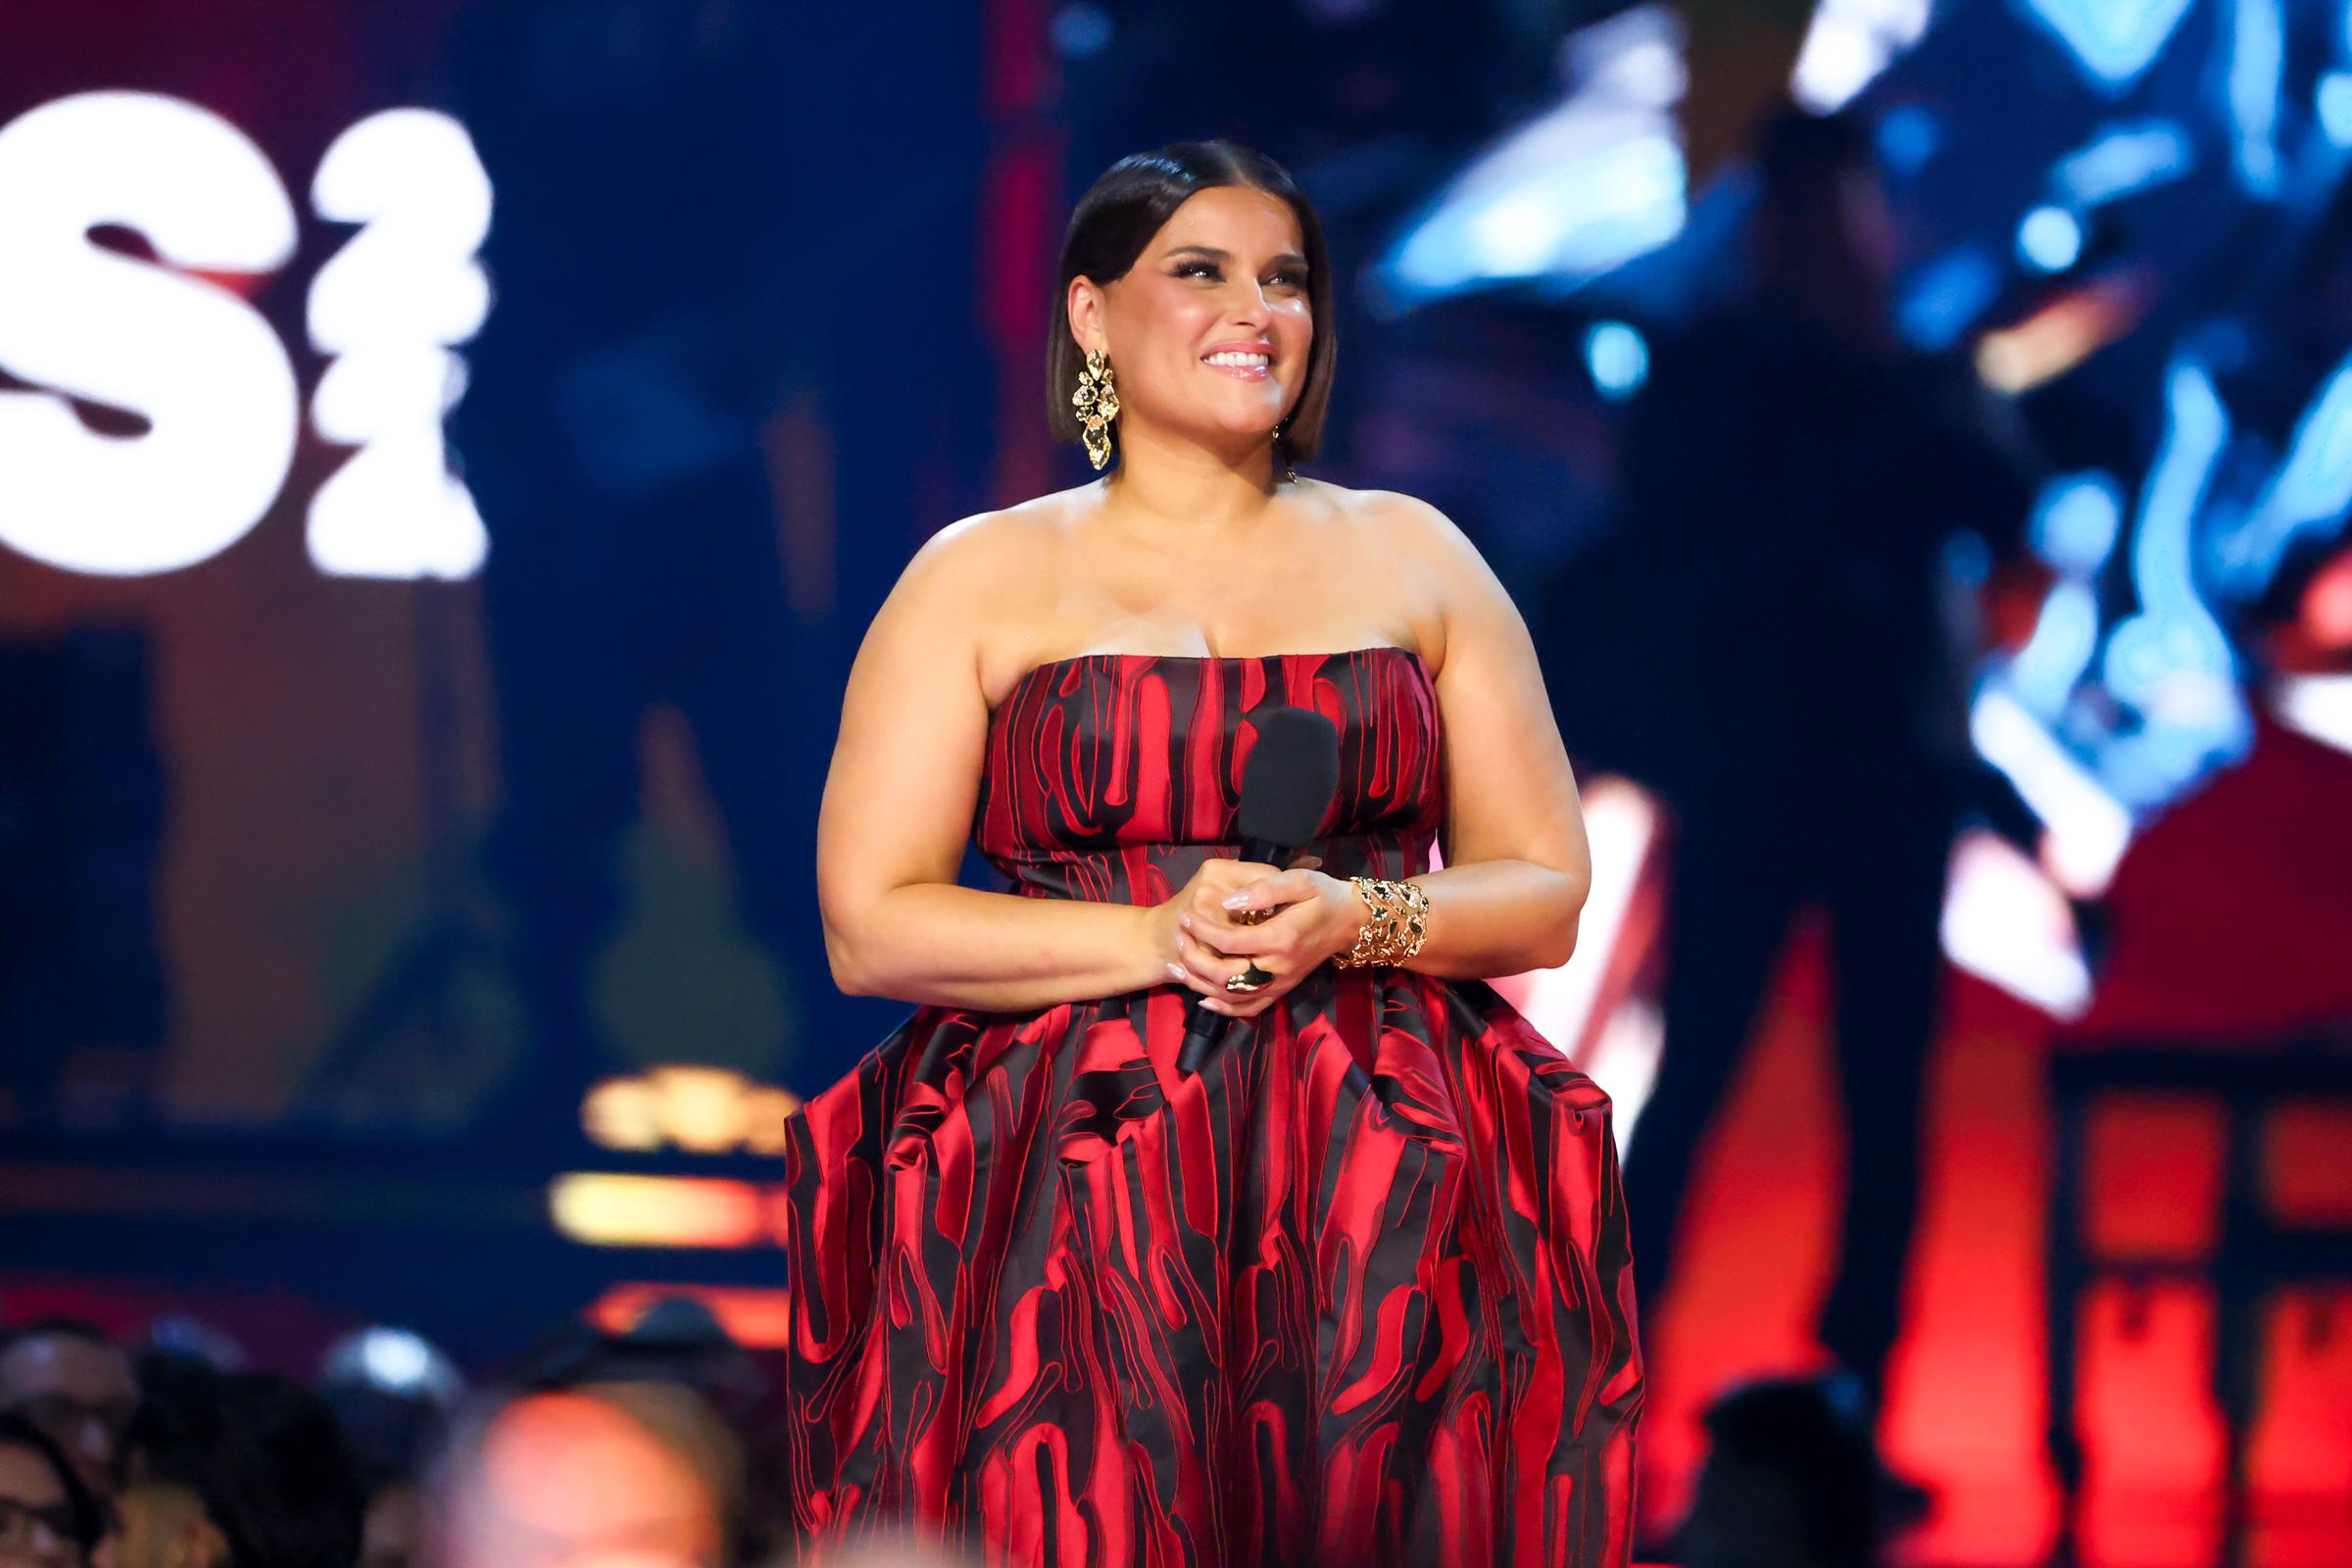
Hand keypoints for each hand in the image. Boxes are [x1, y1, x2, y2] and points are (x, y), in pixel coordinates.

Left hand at [1143, 852, 1364, 1019]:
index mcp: (1280, 938)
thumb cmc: (1324, 896)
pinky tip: (1204, 999)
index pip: (1229, 941)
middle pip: (1225, 975)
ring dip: (1200, 984)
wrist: (1351, 920)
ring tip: (1177, 965)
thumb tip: (1228, 902)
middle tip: (1177, 938)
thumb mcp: (1300, 880)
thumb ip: (1263, 889)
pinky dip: (1225, 1008)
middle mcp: (1279, 967)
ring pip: (1232, 996)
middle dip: (1194, 958)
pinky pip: (1250, 1008)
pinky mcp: (1283, 990)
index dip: (1201, 929)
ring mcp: (1281, 983)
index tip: (1185, 915)